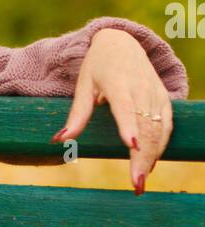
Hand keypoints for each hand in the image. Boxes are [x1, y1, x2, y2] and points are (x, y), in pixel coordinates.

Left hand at [51, 27, 172, 192]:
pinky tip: (150, 165)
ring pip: (158, 129)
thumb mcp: (83, 84)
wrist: (123, 42)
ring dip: (151, 157)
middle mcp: (140, 88)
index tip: (131, 145)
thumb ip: (77, 114)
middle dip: (141, 156)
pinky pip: (166, 126)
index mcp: (117, 82)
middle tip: (136, 184)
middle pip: (145, 126)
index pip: (125, 106)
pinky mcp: (164, 99)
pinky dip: (160, 146)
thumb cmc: (97, 65)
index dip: (129, 125)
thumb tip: (59, 140)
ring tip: (140, 182)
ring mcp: (155, 94)